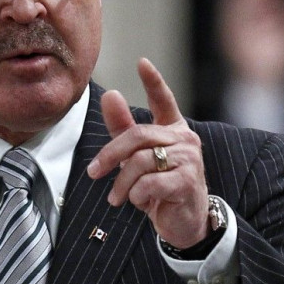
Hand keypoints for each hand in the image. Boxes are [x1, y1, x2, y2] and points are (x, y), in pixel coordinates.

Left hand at [87, 58, 208, 248]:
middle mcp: (185, 139)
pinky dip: (136, 195)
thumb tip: (110, 95)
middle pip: (138, 135)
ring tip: (117, 197)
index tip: (142, 62)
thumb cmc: (159, 186)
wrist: (184, 222)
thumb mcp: (136, 158)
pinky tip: (139, 203)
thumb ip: (123, 129)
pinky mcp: (188, 182)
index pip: (163, 100)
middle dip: (110, 155)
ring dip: (122, 183)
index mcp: (173, 129)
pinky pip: (149, 183)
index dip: (153, 81)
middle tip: (93, 173)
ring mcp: (189, 160)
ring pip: (140, 161)